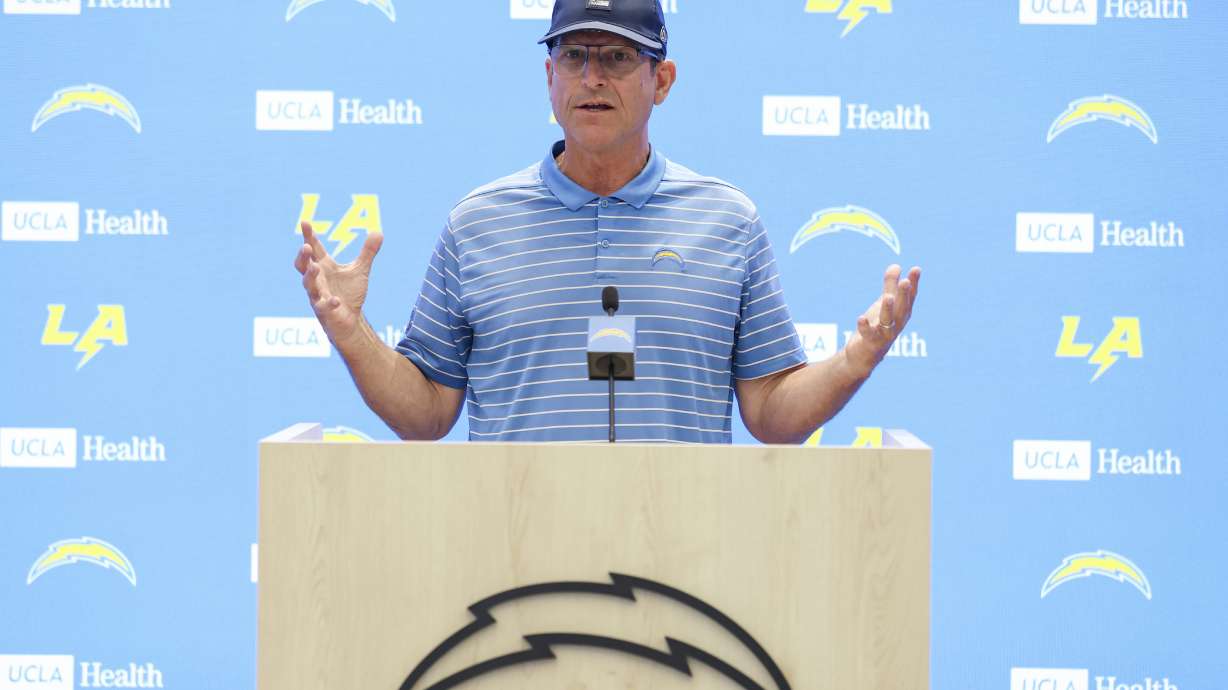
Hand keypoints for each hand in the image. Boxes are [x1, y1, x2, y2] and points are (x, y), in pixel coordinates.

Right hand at [293, 220, 382, 344]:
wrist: (349, 320)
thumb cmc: (349, 294)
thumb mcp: (360, 270)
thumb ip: (367, 252)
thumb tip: (378, 232)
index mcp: (324, 267)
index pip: (314, 249)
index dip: (309, 236)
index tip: (305, 222)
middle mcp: (317, 279)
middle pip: (303, 265)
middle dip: (303, 256)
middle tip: (305, 246)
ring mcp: (318, 295)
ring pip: (308, 284)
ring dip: (310, 275)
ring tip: (315, 267)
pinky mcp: (324, 311)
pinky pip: (323, 306)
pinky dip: (329, 302)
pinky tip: (336, 300)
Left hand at [844, 264, 920, 376]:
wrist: (863, 356)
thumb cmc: (877, 328)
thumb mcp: (883, 305)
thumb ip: (889, 286)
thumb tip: (896, 265)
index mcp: (901, 314)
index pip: (910, 297)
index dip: (914, 284)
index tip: (916, 269)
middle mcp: (896, 324)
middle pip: (902, 309)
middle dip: (904, 295)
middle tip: (906, 281)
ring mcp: (884, 335)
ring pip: (888, 322)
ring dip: (888, 310)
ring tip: (888, 297)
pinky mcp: (870, 343)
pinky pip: (869, 335)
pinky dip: (865, 327)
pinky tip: (861, 318)